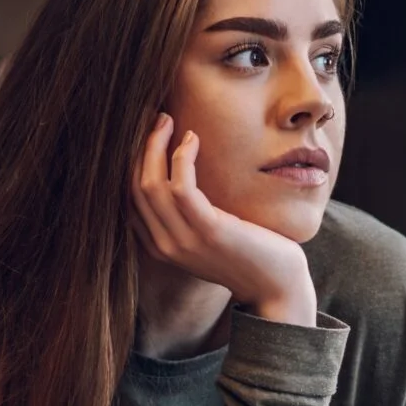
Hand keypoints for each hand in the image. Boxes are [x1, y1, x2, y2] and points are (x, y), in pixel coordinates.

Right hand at [132, 114, 316, 325]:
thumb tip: (182, 175)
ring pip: (150, 184)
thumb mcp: (209, 235)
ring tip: (167, 121)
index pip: (128, 199)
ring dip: (155, 145)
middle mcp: (165, 246)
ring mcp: (184, 241)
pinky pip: (181, 187)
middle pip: (133, 187)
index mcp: (160, 247)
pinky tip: (192, 139)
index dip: (131, 161)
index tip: (146, 134)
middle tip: (155, 118)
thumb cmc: (250, 255)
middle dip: (139, 147)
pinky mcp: (208, 231)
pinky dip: (181, 158)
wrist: (277, 287)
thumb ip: (189, 215)